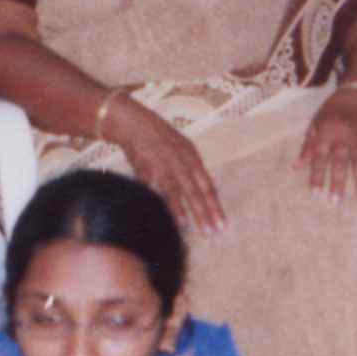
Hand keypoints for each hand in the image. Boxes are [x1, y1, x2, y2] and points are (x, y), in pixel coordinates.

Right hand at [103, 98, 224, 235]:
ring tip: (199, 229)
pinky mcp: (150, 169)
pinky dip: (170, 205)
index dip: (215, 205)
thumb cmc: (157, 138)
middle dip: (207, 213)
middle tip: (214, 232)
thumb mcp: (180, 148)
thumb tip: (199, 190)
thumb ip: (190, 168)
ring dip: (192, 211)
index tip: (222, 224)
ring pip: (182, 192)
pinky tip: (176, 218)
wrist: (134, 123)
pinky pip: (162, 191)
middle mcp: (183, 161)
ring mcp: (167, 165)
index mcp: (192, 157)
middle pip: (198, 191)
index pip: (207, 185)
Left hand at [295, 88, 356, 200]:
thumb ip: (307, 146)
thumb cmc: (333, 111)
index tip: (315, 194)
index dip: (317, 175)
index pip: (320, 157)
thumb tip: (295, 168)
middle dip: (338, 181)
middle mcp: (343, 136)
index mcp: (326, 133)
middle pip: (340, 161)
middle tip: (335, 201)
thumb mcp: (316, 124)